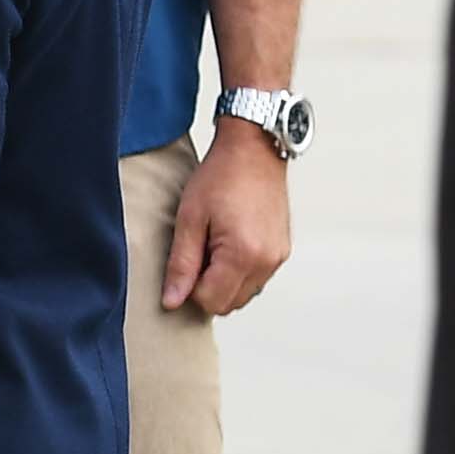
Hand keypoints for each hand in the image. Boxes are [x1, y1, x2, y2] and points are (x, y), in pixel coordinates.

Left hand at [162, 123, 292, 315]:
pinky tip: (230, 242)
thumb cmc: (220, 176)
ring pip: (243, 295)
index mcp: (243, 255)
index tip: (187, 259)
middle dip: (207, 287)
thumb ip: (181, 265)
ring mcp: (278, 257)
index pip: (210, 302)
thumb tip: (172, 301)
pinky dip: (239, 272)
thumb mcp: (189, 219)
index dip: (190, 288)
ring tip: (214, 244)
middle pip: (229, 304)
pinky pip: (256, 279)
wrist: (254, 149)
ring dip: (224, 281)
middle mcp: (267, 262)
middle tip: (199, 250)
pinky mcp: (282, 251)